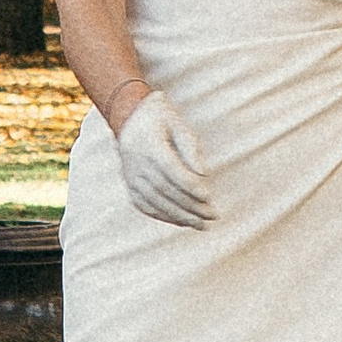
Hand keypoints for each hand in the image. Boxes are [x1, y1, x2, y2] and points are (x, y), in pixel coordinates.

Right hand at [115, 88, 214, 231]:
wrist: (130, 116)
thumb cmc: (161, 119)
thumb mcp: (179, 124)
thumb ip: (191, 148)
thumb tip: (204, 175)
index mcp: (150, 145)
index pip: (172, 171)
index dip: (190, 186)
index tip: (208, 197)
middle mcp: (137, 164)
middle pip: (165, 190)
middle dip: (190, 206)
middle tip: (212, 216)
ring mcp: (131, 176)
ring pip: (155, 202)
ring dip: (179, 216)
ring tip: (201, 224)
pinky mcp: (130, 185)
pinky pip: (145, 205)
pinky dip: (163, 216)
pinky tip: (181, 221)